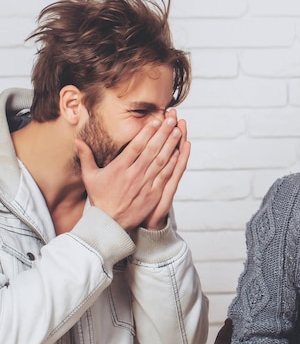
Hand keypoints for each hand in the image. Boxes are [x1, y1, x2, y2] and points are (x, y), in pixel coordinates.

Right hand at [76, 110, 186, 230]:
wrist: (109, 224)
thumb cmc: (100, 199)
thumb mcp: (90, 177)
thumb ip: (86, 157)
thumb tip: (77, 141)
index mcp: (119, 169)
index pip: (135, 146)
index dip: (146, 132)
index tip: (155, 120)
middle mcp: (133, 175)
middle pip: (151, 150)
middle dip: (162, 133)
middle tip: (171, 119)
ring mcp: (145, 184)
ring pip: (161, 161)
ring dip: (171, 145)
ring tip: (178, 130)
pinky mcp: (153, 194)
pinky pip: (165, 176)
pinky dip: (173, 164)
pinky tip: (179, 152)